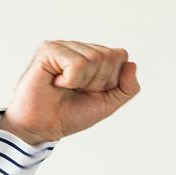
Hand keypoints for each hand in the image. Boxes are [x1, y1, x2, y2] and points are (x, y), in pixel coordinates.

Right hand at [0, 40, 139, 144]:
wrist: (44, 127)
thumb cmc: (71, 114)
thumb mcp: (108, 104)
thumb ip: (127, 88)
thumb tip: (131, 63)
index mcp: (95, 56)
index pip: (121, 57)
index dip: (111, 81)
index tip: (93, 92)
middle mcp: (80, 47)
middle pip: (109, 56)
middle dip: (97, 81)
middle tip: (77, 91)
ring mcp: (65, 46)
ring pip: (94, 58)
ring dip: (83, 81)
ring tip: (66, 87)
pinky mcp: (50, 49)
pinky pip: (77, 63)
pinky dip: (71, 80)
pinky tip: (57, 83)